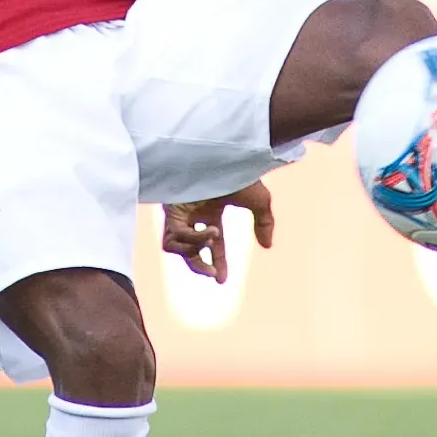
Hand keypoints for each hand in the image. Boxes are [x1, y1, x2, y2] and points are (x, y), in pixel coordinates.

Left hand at [161, 181, 275, 282]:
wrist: (225, 154)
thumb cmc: (240, 171)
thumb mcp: (259, 199)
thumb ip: (264, 222)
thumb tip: (268, 245)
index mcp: (210, 211)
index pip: (212, 244)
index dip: (217, 263)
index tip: (222, 281)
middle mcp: (192, 213)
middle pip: (189, 250)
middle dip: (200, 266)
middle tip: (213, 275)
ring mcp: (179, 210)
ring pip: (176, 247)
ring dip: (197, 250)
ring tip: (213, 239)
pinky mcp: (169, 208)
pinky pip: (172, 237)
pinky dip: (190, 240)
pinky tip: (208, 232)